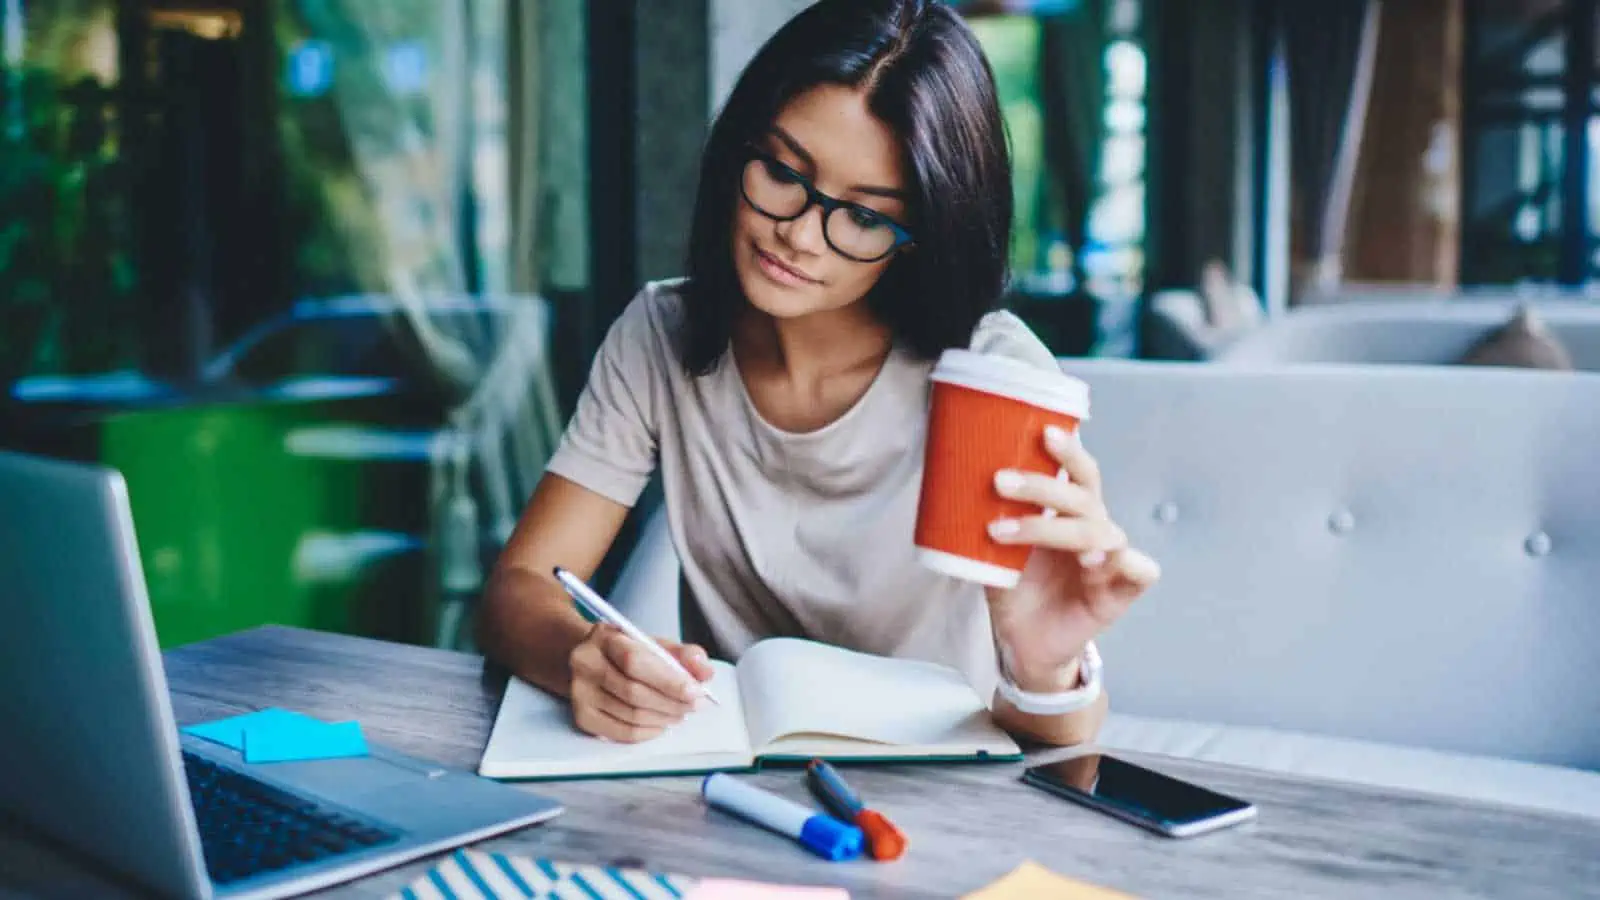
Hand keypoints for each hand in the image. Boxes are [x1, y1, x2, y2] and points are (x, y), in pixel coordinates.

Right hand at [568, 623, 715, 741]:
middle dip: (671, 702)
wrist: (591, 663)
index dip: (668, 680)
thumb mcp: (654, 645)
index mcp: (604, 637)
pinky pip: (622, 732)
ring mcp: (579, 693)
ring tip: (680, 714)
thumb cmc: (628, 654)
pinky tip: (661, 724)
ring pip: (630, 714)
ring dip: (663, 718)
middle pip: (633, 692)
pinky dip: (648, 732)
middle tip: (694, 706)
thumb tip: (705, 672)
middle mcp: (585, 663)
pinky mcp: (581, 717)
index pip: (635, 661)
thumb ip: (683, 655)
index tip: (695, 691)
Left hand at [985, 424, 1160, 687]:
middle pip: (1083, 496)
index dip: (1067, 450)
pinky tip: (1092, 560)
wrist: (1022, 642)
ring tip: (1005, 532)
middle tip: (999, 482)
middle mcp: (1093, 528)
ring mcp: (1110, 559)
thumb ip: (984, 518)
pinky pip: (1139, 569)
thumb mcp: (992, 548)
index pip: (1078, 472)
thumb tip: (949, 478)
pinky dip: (1121, 561)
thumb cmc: (1014, 588)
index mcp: (1070, 512)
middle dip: (1041, 486)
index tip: (1042, 432)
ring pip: (1099, 530)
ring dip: (1052, 528)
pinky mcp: (1120, 592)